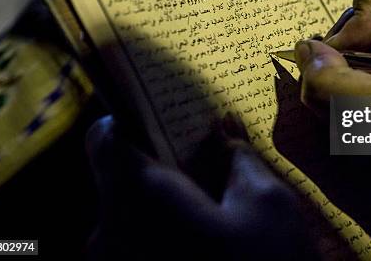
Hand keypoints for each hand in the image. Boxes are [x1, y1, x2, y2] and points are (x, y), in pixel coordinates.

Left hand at [86, 116, 317, 260]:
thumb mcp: (266, 204)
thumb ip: (237, 158)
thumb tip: (224, 130)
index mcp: (140, 197)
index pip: (104, 140)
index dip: (125, 123)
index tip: (155, 124)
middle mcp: (111, 234)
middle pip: (116, 180)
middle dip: (153, 167)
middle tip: (199, 165)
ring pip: (125, 217)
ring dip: (157, 206)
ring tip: (207, 208)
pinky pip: (133, 246)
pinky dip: (158, 235)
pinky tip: (201, 242)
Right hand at [295, 0, 370, 257]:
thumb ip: (338, 83)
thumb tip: (303, 53)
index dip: (358, 12)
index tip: (354, 60)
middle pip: (365, 10)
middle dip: (346, 52)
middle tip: (348, 96)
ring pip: (362, 44)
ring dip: (347, 78)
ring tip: (361, 119)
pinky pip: (368, 69)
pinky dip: (355, 93)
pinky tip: (368, 124)